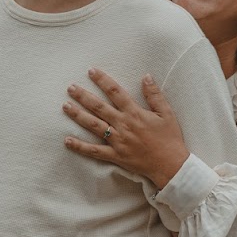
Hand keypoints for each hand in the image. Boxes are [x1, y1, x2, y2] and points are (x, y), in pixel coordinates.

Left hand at [63, 69, 189, 187]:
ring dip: (78, 115)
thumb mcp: (167, 113)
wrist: (171, 165)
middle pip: (99, 107)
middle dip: (83, 96)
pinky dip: (80, 146)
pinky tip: (67, 140)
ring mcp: (117, 141)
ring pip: (93, 125)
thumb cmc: (170, 138)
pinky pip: (94, 151)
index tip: (91, 71)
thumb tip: (146, 77)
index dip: (103, 80)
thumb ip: (154, 95)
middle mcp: (123, 125)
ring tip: (65, 106)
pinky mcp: (115, 156)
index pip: (115, 92)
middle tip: (70, 87)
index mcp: (134, 113)